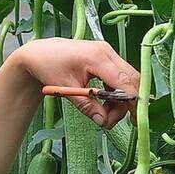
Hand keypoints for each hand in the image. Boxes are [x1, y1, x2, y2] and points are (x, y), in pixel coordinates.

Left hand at [15, 38, 139, 127]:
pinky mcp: (106, 57)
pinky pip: (120, 76)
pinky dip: (115, 92)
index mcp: (97, 57)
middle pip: (131, 80)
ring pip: (127, 80)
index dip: (133, 102)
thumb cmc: (49, 67)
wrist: (39, 53)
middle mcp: (107, 52)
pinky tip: (103, 101)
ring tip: (102, 112)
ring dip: (120, 100)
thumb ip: (87, 106)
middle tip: (110, 120)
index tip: (135, 120)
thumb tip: (103, 121)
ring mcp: (108, 53)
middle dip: (126, 104)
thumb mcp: (66, 89)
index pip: (125, 81)